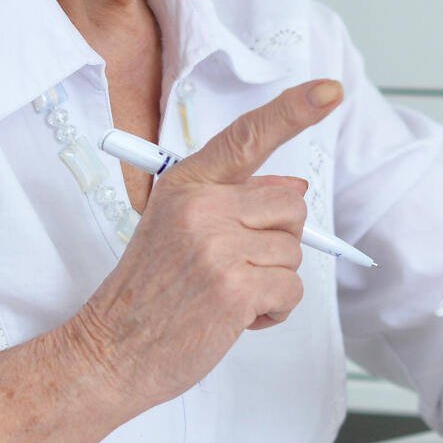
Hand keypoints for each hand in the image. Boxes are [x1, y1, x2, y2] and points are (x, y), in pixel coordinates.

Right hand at [61, 79, 342, 419]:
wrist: (110, 352)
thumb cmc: (149, 293)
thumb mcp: (178, 228)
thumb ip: (234, 201)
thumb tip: (296, 185)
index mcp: (187, 184)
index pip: (248, 135)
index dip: (295, 110)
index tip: (332, 89)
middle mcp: (202, 206)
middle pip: (292, 204)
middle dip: (278, 240)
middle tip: (234, 266)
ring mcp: (218, 246)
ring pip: (294, 252)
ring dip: (271, 281)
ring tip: (223, 294)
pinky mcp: (235, 288)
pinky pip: (291, 290)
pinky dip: (272, 311)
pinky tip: (233, 318)